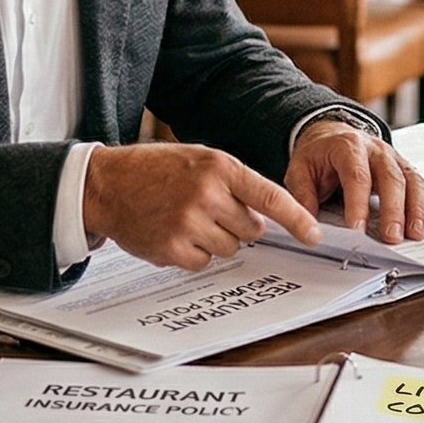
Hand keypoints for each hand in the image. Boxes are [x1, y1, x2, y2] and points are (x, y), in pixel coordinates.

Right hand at [81, 143, 321, 270]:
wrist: (108, 184)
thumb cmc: (156, 170)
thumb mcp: (199, 160)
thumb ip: (234, 184)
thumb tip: (265, 218)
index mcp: (220, 167)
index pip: (271, 197)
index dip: (298, 219)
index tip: (315, 235)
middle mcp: (208, 194)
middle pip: (252, 229)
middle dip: (237, 225)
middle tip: (209, 210)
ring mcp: (189, 223)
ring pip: (230, 248)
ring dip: (215, 239)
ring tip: (186, 219)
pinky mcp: (172, 247)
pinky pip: (203, 262)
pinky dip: (193, 253)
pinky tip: (173, 233)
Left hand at [286, 119, 423, 244]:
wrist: (332, 134)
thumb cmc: (318, 155)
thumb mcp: (300, 170)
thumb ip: (303, 197)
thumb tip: (308, 226)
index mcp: (348, 146)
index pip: (356, 176)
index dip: (358, 204)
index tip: (357, 230)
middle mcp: (375, 149)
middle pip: (390, 178)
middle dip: (394, 209)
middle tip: (392, 237)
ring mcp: (394, 158)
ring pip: (411, 181)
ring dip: (416, 209)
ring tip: (416, 234)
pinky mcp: (404, 168)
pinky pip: (421, 185)